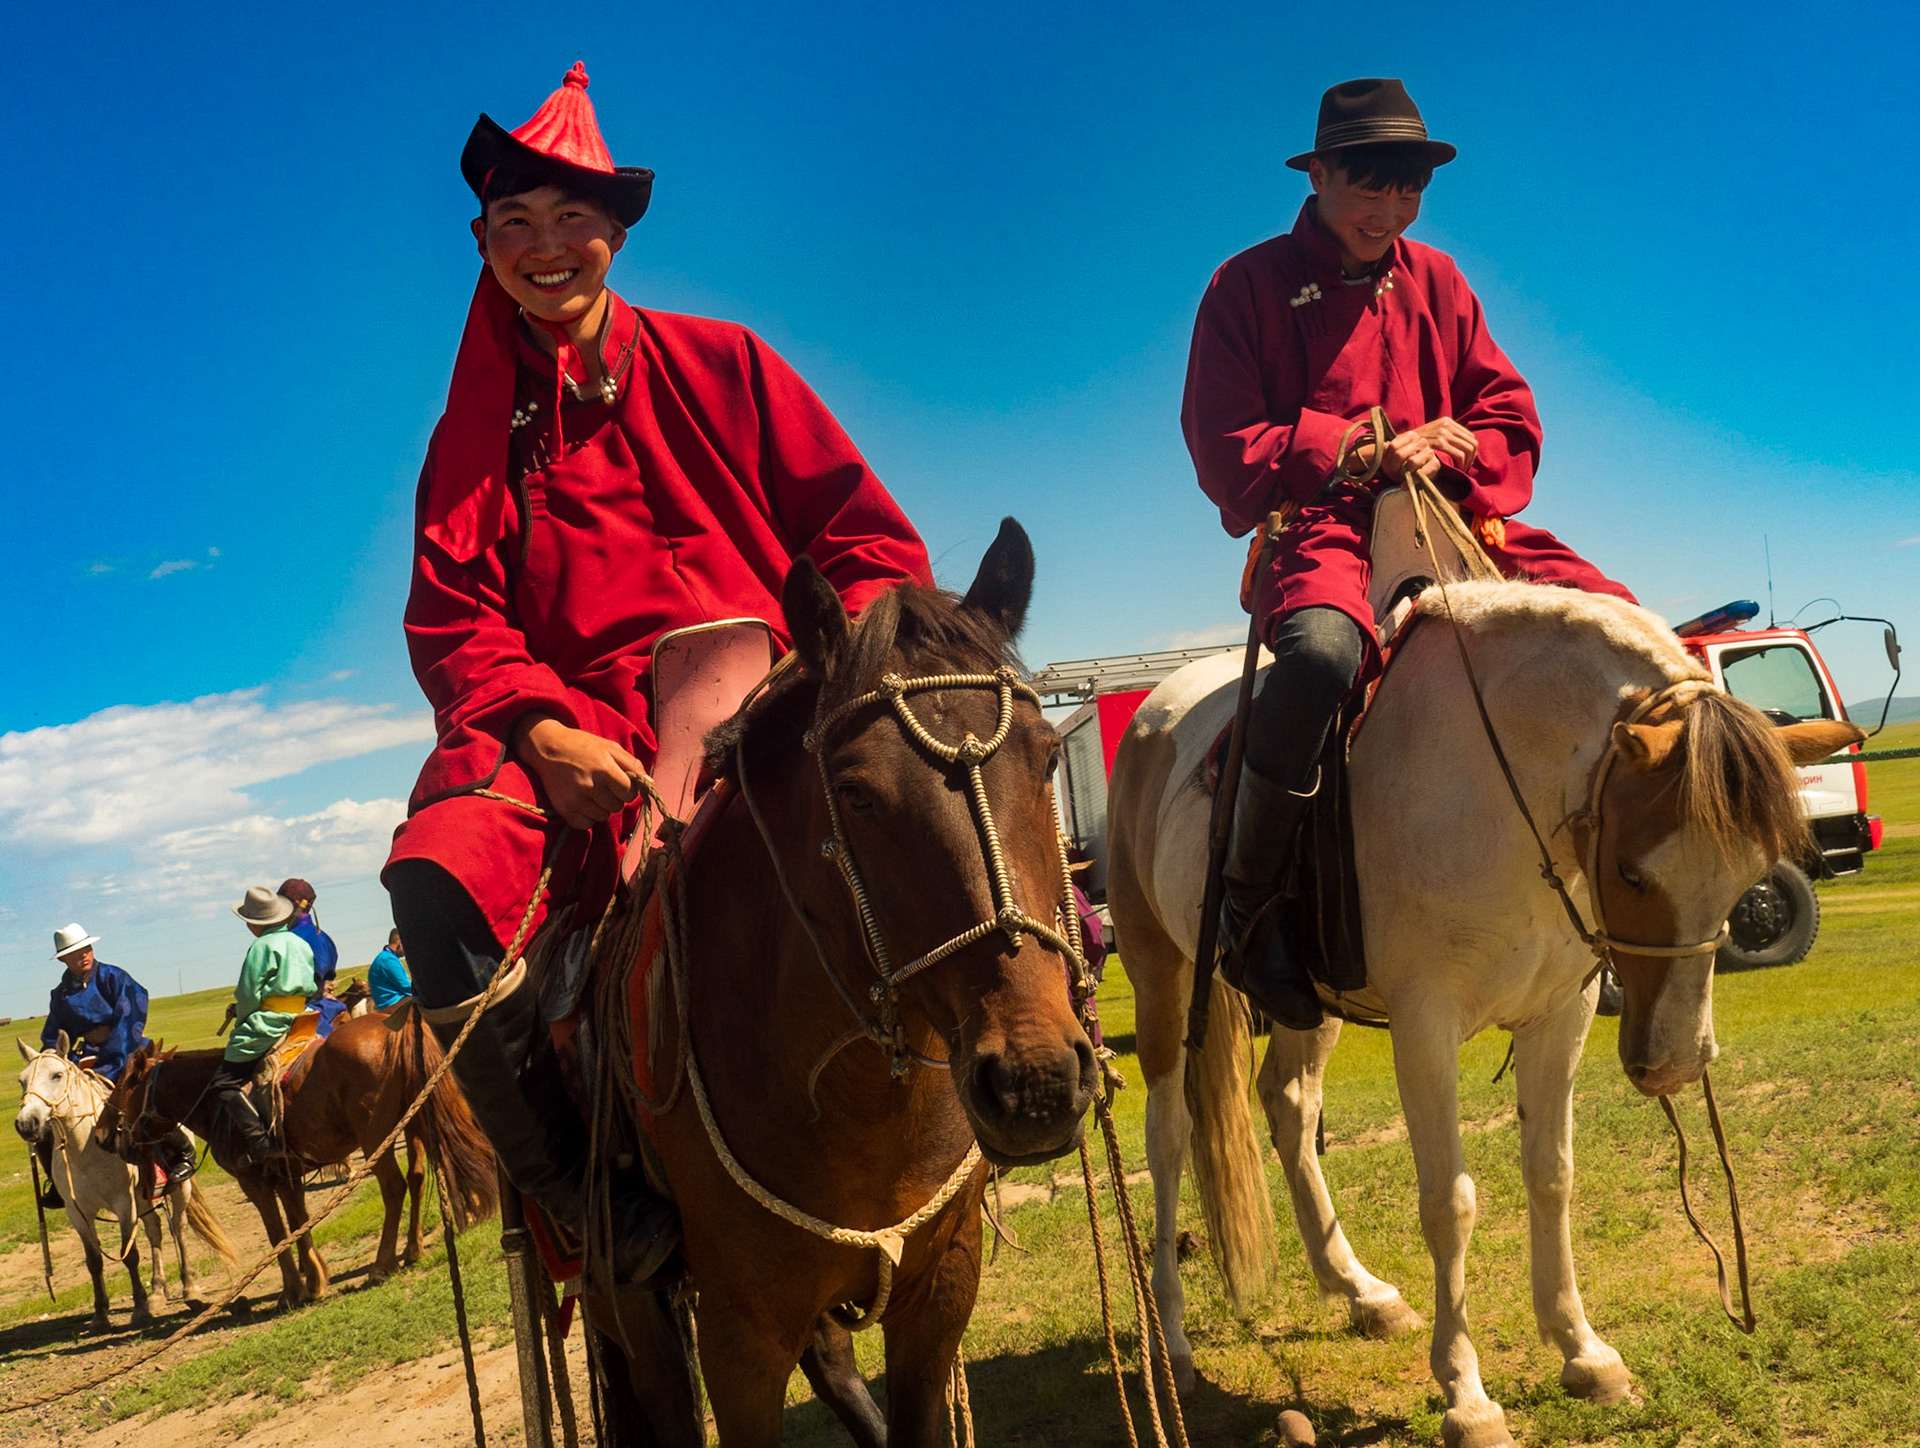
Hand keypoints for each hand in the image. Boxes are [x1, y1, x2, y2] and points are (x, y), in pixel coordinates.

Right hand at [514, 715, 648, 830]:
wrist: (547, 747)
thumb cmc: (583, 745)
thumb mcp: (610, 747)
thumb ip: (632, 764)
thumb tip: (648, 783)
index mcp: (604, 768)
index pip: (629, 793)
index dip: (629, 789)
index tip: (622, 784)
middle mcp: (589, 785)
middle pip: (617, 806)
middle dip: (615, 797)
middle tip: (605, 786)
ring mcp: (575, 799)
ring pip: (603, 816)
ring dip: (602, 807)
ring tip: (593, 792)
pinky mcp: (564, 809)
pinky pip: (586, 824)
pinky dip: (588, 816)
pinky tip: (584, 802)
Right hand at [1409, 416, 1477, 470]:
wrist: (1400, 446)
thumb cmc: (1416, 445)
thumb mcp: (1431, 435)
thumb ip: (1445, 436)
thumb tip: (1461, 444)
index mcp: (1446, 422)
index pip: (1469, 436)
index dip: (1472, 450)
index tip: (1466, 460)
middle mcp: (1446, 425)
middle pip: (1472, 442)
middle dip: (1472, 457)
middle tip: (1465, 467)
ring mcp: (1443, 433)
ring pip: (1468, 449)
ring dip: (1467, 462)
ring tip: (1461, 469)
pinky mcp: (1440, 442)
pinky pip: (1460, 454)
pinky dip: (1461, 464)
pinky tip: (1456, 469)